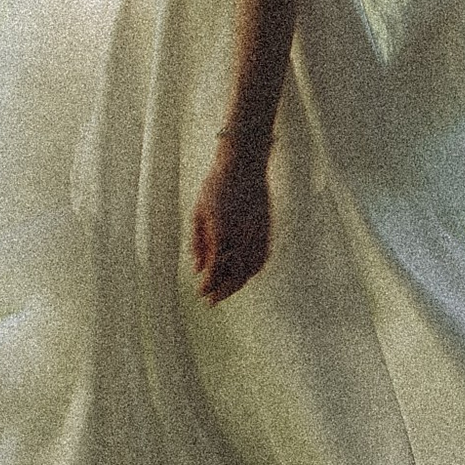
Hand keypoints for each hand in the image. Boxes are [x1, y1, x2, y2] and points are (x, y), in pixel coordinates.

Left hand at [190, 138, 271, 303]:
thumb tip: (197, 268)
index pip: (215, 269)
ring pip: (251, 269)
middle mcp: (242, 236)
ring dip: (238, 283)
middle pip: (235, 275)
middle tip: (211, 301)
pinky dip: (253, 270)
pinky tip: (244, 273)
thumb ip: (198, 243)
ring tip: (227, 290)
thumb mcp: (199, 212)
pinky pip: (262, 257)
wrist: (245, 163)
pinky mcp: (267, 228)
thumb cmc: (217, 185)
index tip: (200, 292)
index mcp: (222, 232)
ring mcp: (258, 232)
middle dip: (223, 291)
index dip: (207, 285)